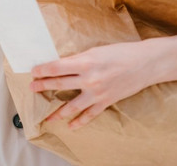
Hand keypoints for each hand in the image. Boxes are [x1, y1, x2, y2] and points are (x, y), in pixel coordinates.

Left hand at [29, 42, 154, 128]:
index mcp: (85, 61)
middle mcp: (89, 78)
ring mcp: (97, 92)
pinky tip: (70, 126)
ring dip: (57, 111)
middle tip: (32, 88)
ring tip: (46, 116)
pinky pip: (89, 115)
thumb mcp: (96, 51)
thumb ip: (80, 59)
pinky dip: (79, 122)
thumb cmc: (121, 52)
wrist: (145, 63)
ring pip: (71, 106)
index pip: (57, 67)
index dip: (42, 70)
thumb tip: (62, 66)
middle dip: (43, 86)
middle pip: (59, 84)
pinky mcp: (106, 101)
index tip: (34, 71)